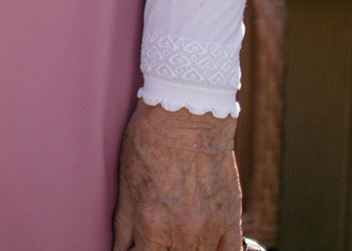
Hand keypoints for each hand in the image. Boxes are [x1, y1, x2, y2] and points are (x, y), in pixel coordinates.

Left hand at [113, 100, 242, 250]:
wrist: (187, 115)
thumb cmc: (150, 142)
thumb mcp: (126, 184)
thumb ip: (125, 225)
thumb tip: (121, 250)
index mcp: (151, 226)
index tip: (137, 248)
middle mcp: (183, 233)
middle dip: (160, 250)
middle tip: (156, 238)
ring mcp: (210, 228)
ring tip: (175, 239)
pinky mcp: (231, 218)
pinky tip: (204, 247)